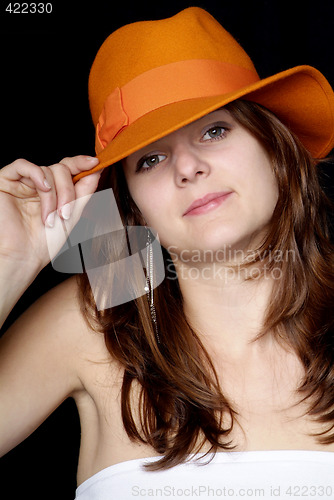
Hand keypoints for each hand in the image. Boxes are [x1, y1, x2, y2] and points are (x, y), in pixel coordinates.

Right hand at [0, 156, 101, 273]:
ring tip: (50, 217)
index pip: (68, 170)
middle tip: (66, 213)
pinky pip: (22, 165)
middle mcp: (38, 185)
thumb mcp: (72, 215)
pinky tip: (43, 189)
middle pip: (60, 169)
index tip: (95, 162)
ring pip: (46, 170)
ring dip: (53, 195)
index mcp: (54, 192)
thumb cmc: (44, 243)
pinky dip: (37, 174)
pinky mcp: (5, 182)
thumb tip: (96, 170)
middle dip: (68, 191)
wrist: (24, 257)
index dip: (81, 163)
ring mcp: (22, 183)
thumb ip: (83, 192)